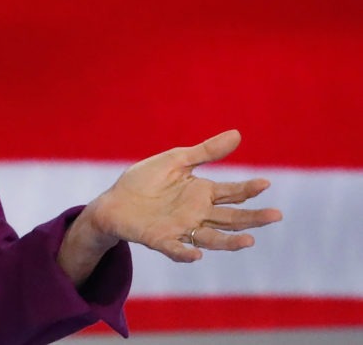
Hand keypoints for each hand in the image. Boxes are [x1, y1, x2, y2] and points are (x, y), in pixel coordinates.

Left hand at [84, 129, 282, 262]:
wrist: (114, 201)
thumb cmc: (145, 181)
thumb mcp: (176, 161)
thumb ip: (205, 152)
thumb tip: (238, 134)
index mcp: (202, 193)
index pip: (232, 193)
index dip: (248, 189)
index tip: (265, 183)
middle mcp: (197, 214)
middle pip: (231, 219)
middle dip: (253, 218)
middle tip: (275, 215)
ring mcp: (181, 229)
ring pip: (211, 238)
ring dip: (229, 242)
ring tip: (248, 241)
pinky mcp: (160, 239)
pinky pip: (175, 248)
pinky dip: (185, 253)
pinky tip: (196, 255)